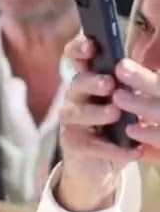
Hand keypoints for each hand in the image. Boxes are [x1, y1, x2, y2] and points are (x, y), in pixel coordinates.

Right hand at [56, 36, 146, 211]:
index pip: (76, 57)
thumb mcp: (125, 100)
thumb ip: (130, 82)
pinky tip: (134, 150)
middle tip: (108, 84)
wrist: (100, 165)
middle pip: (77, 82)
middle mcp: (75, 98)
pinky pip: (92, 145)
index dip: (78, 48)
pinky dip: (114, 149)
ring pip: (77, 113)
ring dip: (97, 112)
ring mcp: (71, 122)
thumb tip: (140, 68)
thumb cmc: (115, 125)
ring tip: (115, 114)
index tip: (90, 46)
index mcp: (90, 81)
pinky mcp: (75, 146)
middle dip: (91, 81)